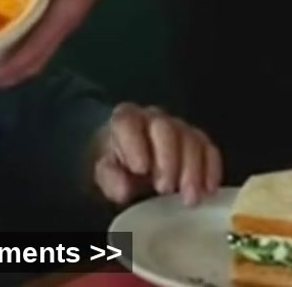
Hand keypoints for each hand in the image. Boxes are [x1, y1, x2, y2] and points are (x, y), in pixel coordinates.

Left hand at [0, 0, 101, 87]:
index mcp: (65, 15)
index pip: (35, 54)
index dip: (9, 70)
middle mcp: (61, 18)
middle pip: (31, 54)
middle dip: (3, 67)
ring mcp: (58, 7)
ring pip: (29, 39)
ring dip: (5, 48)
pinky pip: (28, 19)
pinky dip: (9, 25)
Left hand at [92, 103, 222, 205]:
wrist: (133, 159)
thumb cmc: (119, 164)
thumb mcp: (106, 171)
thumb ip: (110, 177)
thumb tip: (124, 189)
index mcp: (126, 120)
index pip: (128, 122)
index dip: (135, 144)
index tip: (141, 169)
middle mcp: (153, 118)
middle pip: (165, 129)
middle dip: (168, 160)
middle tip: (165, 189)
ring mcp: (178, 127)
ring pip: (191, 138)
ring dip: (193, 170)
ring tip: (189, 198)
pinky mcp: (197, 140)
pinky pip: (209, 148)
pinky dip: (211, 169)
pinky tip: (209, 190)